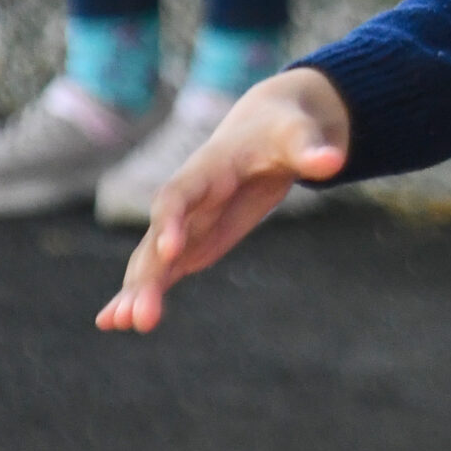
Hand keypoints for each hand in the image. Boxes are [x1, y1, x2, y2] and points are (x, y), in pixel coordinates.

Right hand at [96, 68, 349, 333]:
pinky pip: (164, 268)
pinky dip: (145, 291)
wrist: (268, 125)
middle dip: (147, 275)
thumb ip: (311, 149)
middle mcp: (188, 197)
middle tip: (137, 317)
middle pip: (159, 237)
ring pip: (154, 258)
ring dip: (138, 290)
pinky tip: (119, 321)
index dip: (171, 220)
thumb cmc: (284, 128)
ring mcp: (186, 221)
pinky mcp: (193, 240)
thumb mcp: (300, 134)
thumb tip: (334, 161)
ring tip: (117, 324)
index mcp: (208, 168)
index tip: (170, 251)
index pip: (180, 194)